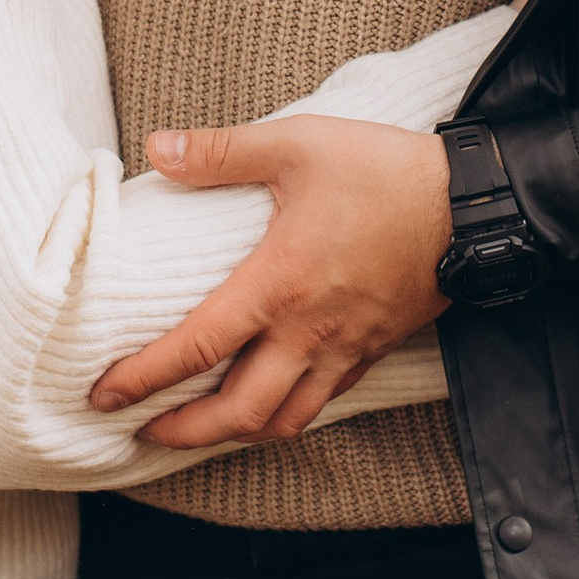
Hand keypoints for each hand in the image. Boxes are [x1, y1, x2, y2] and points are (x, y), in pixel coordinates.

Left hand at [89, 114, 455, 448]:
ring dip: (234, 434)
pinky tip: (266, 401)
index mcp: (281, 284)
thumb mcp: (296, 144)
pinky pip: (322, 401)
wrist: (474, 204)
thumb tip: (155, 149)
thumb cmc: (383, 171)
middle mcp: (310, 331)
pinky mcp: (374, 349)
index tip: (103, 394)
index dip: (144, 377)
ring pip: (285, 420)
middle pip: (239, 412)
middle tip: (141, 432)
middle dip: (184, 433)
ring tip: (198, 429)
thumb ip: (220, 152)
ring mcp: (346, 348)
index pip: (198, 347)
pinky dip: (285, 414)